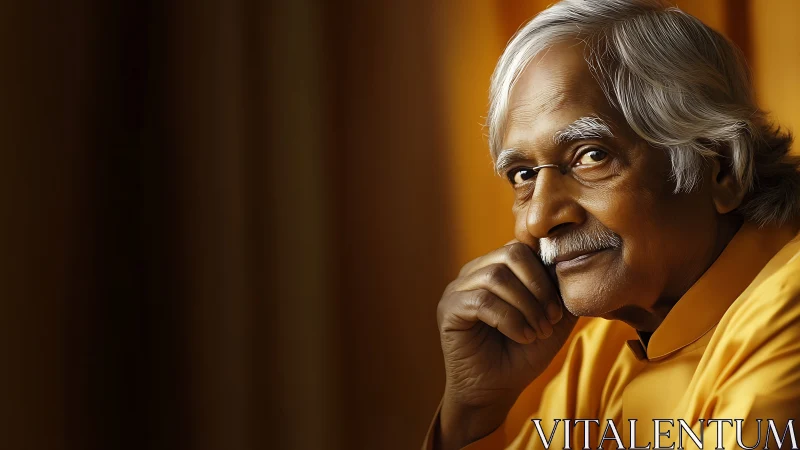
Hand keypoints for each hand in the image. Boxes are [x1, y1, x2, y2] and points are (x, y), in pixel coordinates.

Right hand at [434, 241, 577, 449]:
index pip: (524, 247)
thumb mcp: (552, 321)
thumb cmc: (522, 355)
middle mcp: (474, 272)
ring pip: (496, 276)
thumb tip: (574, 265)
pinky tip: (522, 336)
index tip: (559, 308)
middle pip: (511, 254)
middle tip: (550, 319)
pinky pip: (482, 301)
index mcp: (497, 268)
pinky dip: (510, 319)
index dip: (547, 273)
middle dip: (539, 286)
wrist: (496, 390)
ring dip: (526, 307)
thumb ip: (562, 292)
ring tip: (537, 332)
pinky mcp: (449, 308)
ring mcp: (458, 288)